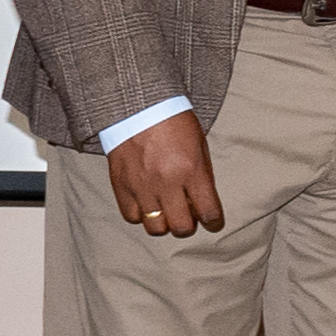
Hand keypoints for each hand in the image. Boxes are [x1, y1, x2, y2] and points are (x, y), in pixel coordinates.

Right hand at [107, 106, 224, 236]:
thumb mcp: (199, 145)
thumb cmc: (173, 122)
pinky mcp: (122, 186)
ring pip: (155, 228)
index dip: (214, 222)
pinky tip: (147, 204)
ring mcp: (142, 187)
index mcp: (191, 170)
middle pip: (181, 228)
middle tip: (188, 216)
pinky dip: (141, 216)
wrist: (138, 107)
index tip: (213, 223)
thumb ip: (202, 177)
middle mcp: (166, 183)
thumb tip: (203, 204)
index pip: (208, 213)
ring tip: (167, 211)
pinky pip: (132, 217)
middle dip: (189, 226)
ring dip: (165, 224)